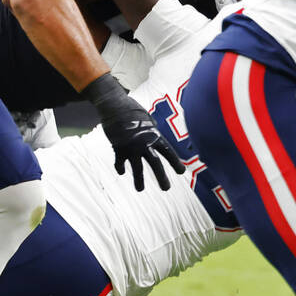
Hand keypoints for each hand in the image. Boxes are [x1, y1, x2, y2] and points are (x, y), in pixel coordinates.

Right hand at [83, 73, 184, 190]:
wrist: (114, 105)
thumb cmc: (133, 111)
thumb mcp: (148, 120)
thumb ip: (153, 133)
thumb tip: (156, 141)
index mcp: (154, 136)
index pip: (168, 152)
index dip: (175, 162)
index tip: (181, 172)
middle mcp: (144, 143)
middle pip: (156, 164)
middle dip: (161, 177)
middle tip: (166, 188)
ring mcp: (131, 147)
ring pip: (137, 168)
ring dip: (139, 180)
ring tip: (140, 190)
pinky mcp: (118, 148)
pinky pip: (119, 162)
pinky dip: (120, 168)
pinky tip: (122, 172)